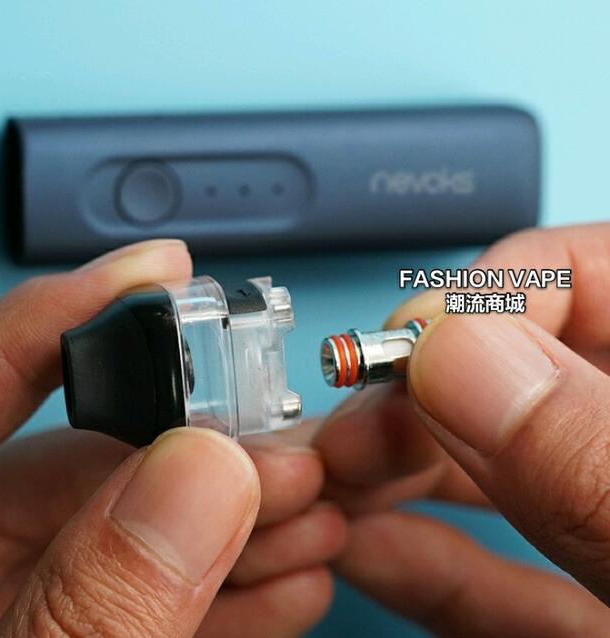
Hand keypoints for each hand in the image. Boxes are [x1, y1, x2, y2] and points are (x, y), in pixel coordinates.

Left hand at [0, 239, 342, 637]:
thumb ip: (81, 605)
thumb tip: (194, 481)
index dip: (36, 331)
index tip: (140, 274)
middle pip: (40, 480)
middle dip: (179, 455)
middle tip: (274, 435)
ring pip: (97, 549)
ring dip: (216, 530)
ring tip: (305, 506)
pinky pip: (116, 614)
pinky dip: (199, 600)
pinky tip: (275, 581)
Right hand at [315, 223, 609, 635]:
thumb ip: (589, 455)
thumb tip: (461, 352)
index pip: (596, 274)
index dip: (494, 293)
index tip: (414, 343)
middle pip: (523, 377)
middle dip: (418, 395)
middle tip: (353, 419)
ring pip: (505, 475)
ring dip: (401, 476)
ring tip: (331, 476)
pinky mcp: (600, 622)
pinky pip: (508, 576)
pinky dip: (429, 562)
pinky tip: (367, 546)